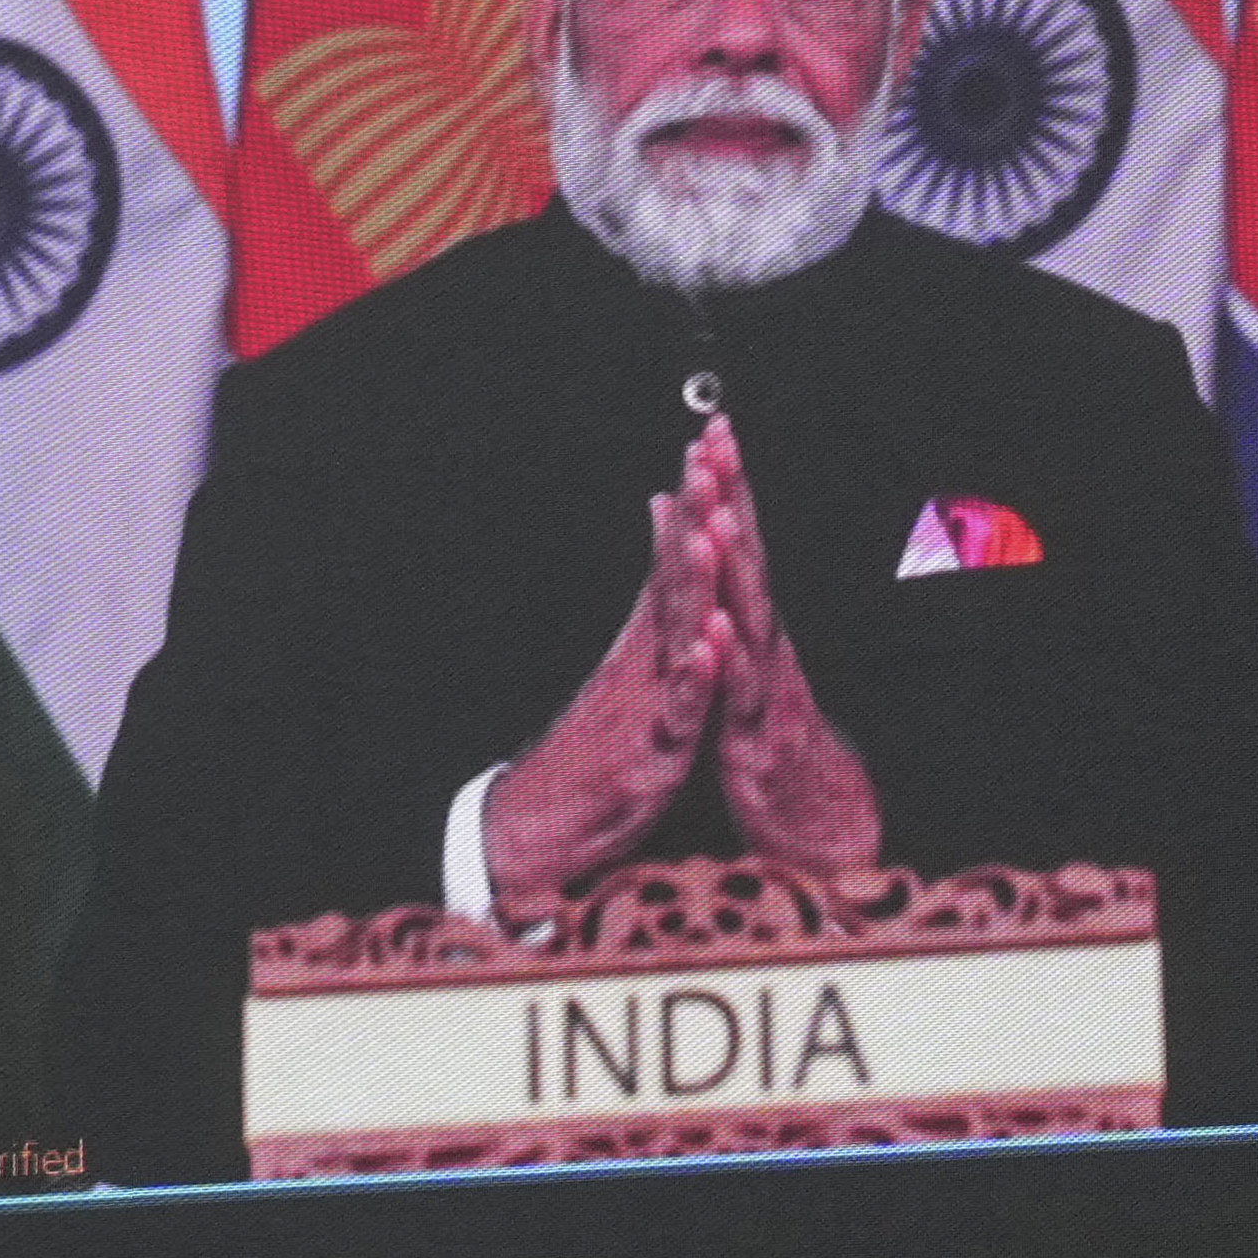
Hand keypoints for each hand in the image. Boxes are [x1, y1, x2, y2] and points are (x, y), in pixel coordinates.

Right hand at [481, 450, 741, 913]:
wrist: (546, 823)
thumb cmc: (599, 744)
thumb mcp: (632, 658)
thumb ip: (655, 589)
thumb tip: (663, 520)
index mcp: (654, 638)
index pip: (679, 553)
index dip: (698, 495)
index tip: (711, 435)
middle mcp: (651, 658)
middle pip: (676, 575)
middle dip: (695, 514)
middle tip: (704, 454)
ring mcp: (652, 701)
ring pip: (676, 634)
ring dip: (690, 581)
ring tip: (703, 529)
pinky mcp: (655, 752)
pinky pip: (678, 713)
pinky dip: (693, 680)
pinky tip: (706, 648)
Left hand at [687, 445, 882, 885]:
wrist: (808, 824)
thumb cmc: (769, 742)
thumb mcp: (743, 669)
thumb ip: (732, 610)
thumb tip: (723, 551)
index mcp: (754, 631)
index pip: (738, 545)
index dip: (726, 486)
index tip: (711, 427)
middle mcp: (765, 648)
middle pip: (748, 563)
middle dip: (734, 500)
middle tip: (718, 443)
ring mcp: (763, 689)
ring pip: (749, 619)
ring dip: (734, 569)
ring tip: (717, 517)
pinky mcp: (753, 738)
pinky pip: (740, 695)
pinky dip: (730, 661)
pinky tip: (717, 629)